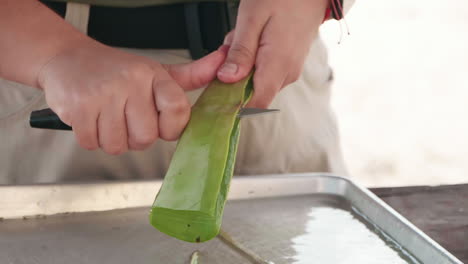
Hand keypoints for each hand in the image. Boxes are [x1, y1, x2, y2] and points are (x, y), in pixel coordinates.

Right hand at [39, 40, 226, 153]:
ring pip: (119, 146)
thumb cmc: (116, 70)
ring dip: (113, 139)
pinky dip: (91, 138)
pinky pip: (93, 144)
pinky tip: (92, 119)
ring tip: (108, 116)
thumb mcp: (157, 70)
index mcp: (154, 75)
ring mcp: (103, 94)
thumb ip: (192, 75)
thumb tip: (223, 65)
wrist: (68, 58)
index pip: (178, 112)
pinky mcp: (78, 108)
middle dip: (136, 137)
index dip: (171, 127)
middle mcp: (130, 82)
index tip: (161, 124)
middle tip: (126, 119)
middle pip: (146, 138)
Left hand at [217, 0, 327, 107]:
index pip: (256, 103)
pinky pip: (264, 72)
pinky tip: (251, 38)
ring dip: (241, 65)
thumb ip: (240, 52)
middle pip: (252, 93)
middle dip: (233, 77)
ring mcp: (290, 70)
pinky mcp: (289, 65)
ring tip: (242, 37)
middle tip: (228, 47)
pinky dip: (251, 60)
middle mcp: (287, 74)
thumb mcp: (252, 18)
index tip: (217, 89)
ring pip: (256, 82)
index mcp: (278, 64)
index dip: (234, 104)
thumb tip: (226, 79)